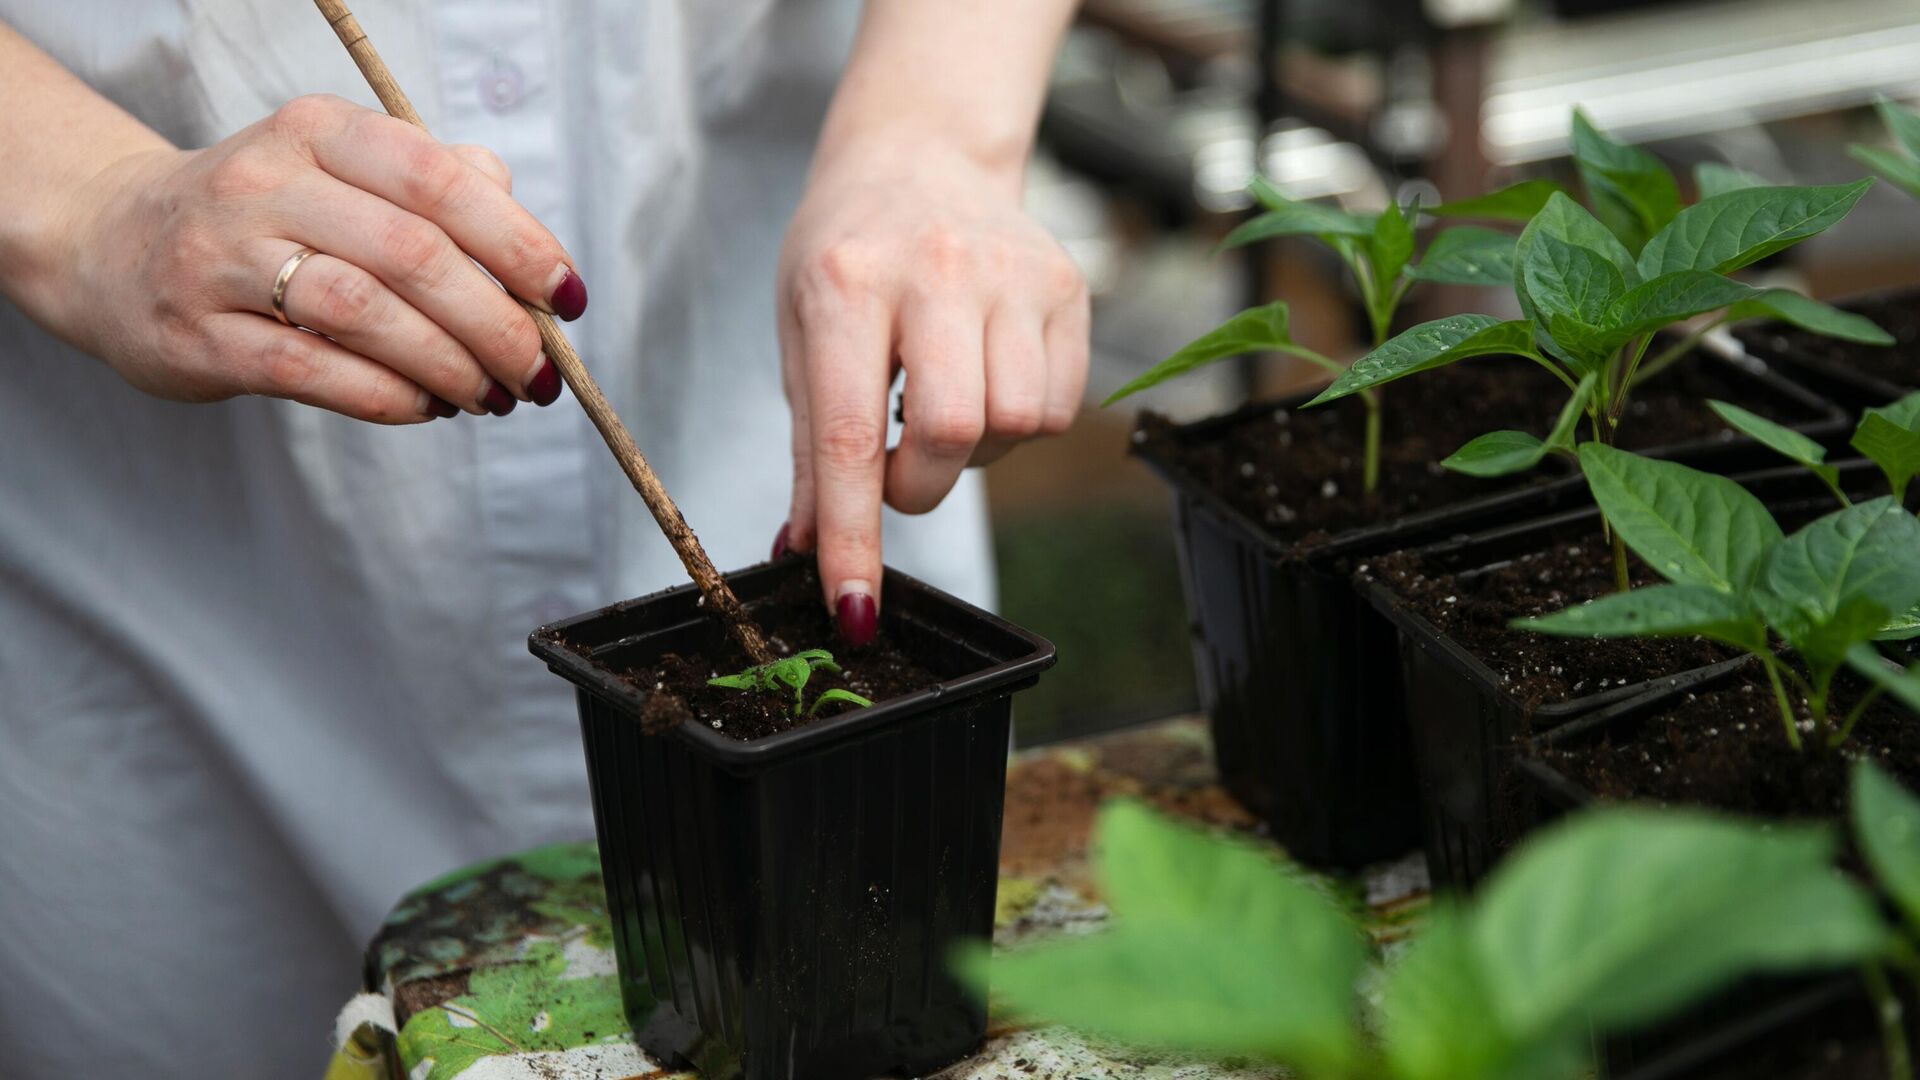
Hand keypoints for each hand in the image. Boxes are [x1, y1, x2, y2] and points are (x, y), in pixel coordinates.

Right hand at [43, 94, 587, 421]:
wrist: (111, 245)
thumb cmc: (268, 216)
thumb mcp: (344, 172)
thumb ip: (441, 187)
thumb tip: (528, 240)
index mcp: (318, 131)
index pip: (439, 181)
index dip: (520, 244)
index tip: (568, 297)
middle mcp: (266, 184)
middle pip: (412, 253)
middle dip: (496, 323)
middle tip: (537, 371)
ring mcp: (222, 259)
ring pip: (366, 313)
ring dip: (449, 366)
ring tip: (490, 396)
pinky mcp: (199, 335)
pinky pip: (314, 371)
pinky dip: (388, 396)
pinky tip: (426, 406)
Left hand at [775, 139, 1088, 640]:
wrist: (920, 156)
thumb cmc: (846, 254)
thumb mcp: (802, 334)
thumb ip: (811, 449)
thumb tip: (806, 553)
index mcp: (848, 281)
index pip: (848, 436)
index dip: (852, 538)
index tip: (855, 611)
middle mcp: (939, 269)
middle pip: (950, 434)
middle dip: (918, 483)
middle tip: (896, 463)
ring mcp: (1015, 273)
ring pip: (1014, 426)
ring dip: (974, 450)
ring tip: (943, 404)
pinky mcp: (1067, 286)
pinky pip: (1059, 407)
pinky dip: (1020, 424)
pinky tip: (986, 380)